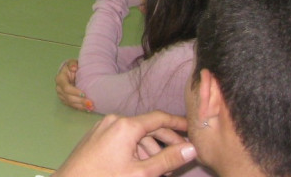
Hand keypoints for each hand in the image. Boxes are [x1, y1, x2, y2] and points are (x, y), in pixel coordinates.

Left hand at [54, 112, 195, 176]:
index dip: (179, 123)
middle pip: (148, 127)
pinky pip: (122, 138)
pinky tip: (141, 167)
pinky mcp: (96, 135)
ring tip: (160, 171)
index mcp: (126, 125)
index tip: (194, 129)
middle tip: (180, 160)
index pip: (160, 118)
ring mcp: (103, 127)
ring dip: (150, 151)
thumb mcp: (142, 172)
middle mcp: (115, 120)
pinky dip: (135, 150)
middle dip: (165, 144)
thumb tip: (192, 148)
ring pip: (135, 135)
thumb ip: (168, 159)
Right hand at [56, 59, 94, 111]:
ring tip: (91, 107)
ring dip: (81, 106)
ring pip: (70, 103)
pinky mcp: (65, 100)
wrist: (71, 72)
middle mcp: (59, 88)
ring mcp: (61, 95)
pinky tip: (87, 109)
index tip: (84, 94)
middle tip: (90, 103)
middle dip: (80, 101)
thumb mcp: (72, 63)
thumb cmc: (73, 67)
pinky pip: (72, 106)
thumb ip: (72, 64)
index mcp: (60, 79)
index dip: (74, 92)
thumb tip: (74, 68)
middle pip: (68, 97)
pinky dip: (80, 108)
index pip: (66, 88)